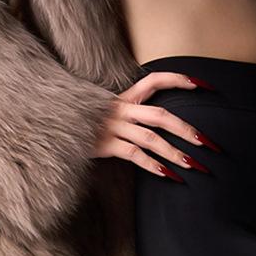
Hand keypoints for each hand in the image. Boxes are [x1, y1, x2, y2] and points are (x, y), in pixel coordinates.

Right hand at [90, 71, 219, 179]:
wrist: (48, 125)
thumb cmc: (80, 121)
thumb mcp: (103, 111)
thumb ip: (126, 114)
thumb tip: (153, 126)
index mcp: (122, 98)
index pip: (154, 80)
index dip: (177, 80)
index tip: (201, 85)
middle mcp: (119, 110)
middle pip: (160, 115)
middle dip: (186, 129)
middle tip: (208, 144)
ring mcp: (111, 127)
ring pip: (151, 138)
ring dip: (175, 153)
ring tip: (194, 166)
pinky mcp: (103, 145)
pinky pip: (133, 154)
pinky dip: (152, 165)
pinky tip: (168, 175)